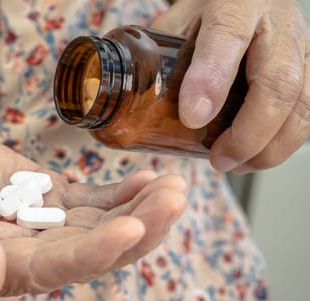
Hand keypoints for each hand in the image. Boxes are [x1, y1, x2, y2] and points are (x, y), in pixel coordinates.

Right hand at [0, 118, 186, 298]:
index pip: (51, 269)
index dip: (92, 253)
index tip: (131, 228)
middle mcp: (23, 254)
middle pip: (89, 249)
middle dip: (135, 227)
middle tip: (173, 198)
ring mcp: (38, 224)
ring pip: (98, 225)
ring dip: (138, 209)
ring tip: (173, 186)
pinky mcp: (44, 196)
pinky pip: (89, 200)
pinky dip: (119, 193)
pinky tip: (147, 179)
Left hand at [153, 0, 309, 172]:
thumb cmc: (211, 13)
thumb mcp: (179, 22)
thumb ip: (158, 54)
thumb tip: (128, 103)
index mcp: (235, 4)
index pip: (227, 37)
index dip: (210, 80)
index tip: (191, 118)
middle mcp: (277, 23)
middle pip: (277, 82)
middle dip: (247, 132)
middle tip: (218, 159)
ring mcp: (302, 47)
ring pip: (303, 103)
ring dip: (269, 147)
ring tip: (235, 165)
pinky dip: (284, 143)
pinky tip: (256, 156)